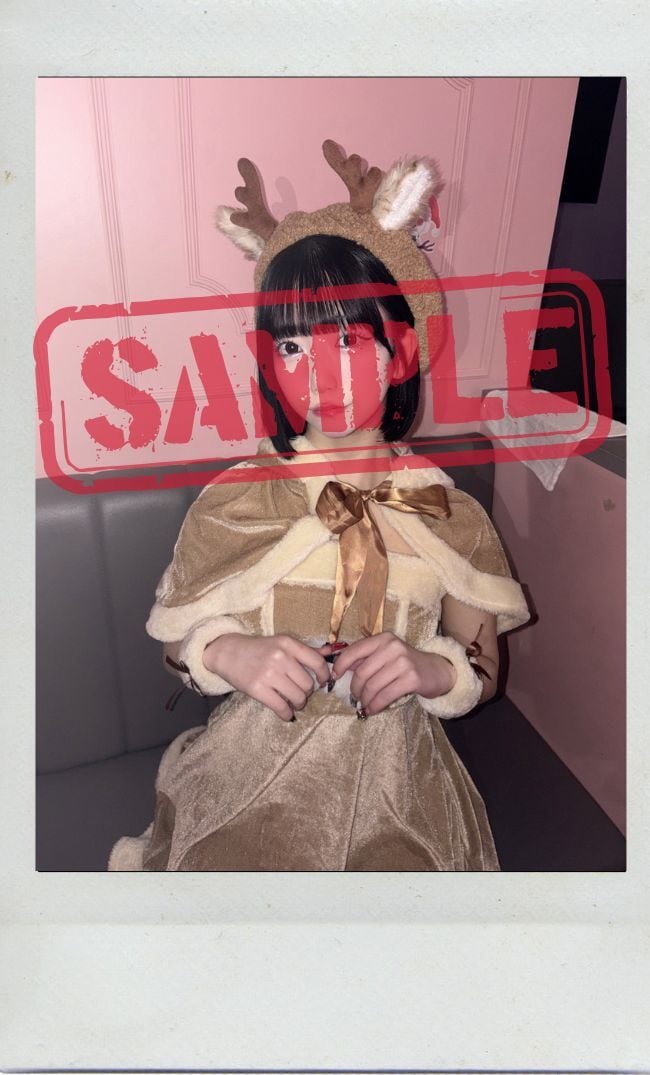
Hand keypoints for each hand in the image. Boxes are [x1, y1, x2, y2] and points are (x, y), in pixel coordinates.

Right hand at [202, 634, 331, 721]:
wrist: (228, 652)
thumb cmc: (258, 649)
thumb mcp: (281, 644)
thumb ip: (305, 651)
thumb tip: (331, 652)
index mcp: (288, 644)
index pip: (317, 662)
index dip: (324, 676)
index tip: (321, 683)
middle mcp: (280, 657)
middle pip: (308, 684)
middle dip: (307, 692)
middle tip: (299, 692)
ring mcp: (268, 673)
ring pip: (298, 697)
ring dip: (298, 704)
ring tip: (293, 702)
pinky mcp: (257, 688)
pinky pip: (281, 708)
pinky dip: (286, 714)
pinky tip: (285, 712)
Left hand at [331, 631, 456, 716]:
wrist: (436, 671)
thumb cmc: (406, 664)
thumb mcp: (386, 655)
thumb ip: (366, 658)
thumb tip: (339, 668)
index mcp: (383, 639)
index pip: (354, 650)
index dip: (340, 665)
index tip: (335, 677)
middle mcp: (393, 647)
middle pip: (362, 672)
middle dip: (355, 688)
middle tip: (355, 697)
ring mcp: (403, 662)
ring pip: (372, 686)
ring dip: (365, 699)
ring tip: (364, 705)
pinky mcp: (411, 678)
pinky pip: (385, 695)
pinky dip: (375, 705)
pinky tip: (373, 709)